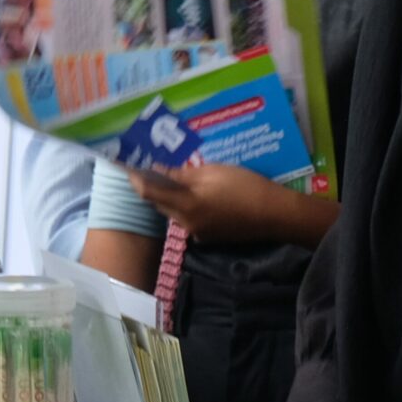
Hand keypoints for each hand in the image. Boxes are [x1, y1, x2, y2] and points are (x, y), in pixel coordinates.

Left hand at [126, 162, 297, 243]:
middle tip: (148, 166)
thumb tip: (158, 170)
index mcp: (185, 206)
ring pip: (173, 211)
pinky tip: (195, 193)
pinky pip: (187, 218)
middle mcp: (185, 223)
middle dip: (151, 186)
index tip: (126, 164)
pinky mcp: (208, 236)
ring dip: (169, 196)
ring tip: (171, 176)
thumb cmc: (245, 187)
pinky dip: (184, 205)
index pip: (149, 192)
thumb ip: (182, 175)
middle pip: (159, 203)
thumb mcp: (213, 173)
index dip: (135, 177)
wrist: (275, 215)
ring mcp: (197, 233)